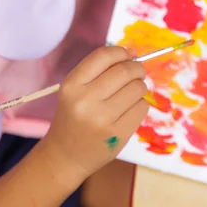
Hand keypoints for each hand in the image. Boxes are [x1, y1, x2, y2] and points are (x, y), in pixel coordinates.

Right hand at [43, 46, 147, 180]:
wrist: (66, 155)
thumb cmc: (73, 115)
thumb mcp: (75, 89)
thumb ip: (99, 70)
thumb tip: (133, 53)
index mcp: (71, 84)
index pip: (103, 56)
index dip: (120, 52)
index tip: (128, 55)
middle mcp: (85, 100)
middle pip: (124, 71)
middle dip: (136, 67)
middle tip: (138, 71)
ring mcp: (102, 119)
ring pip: (137, 88)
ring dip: (139, 86)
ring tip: (132, 92)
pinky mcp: (118, 134)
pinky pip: (141, 108)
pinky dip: (140, 104)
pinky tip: (130, 108)